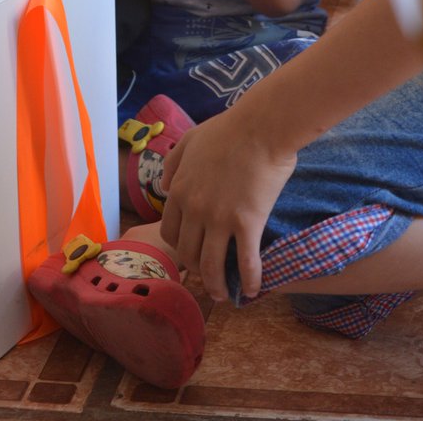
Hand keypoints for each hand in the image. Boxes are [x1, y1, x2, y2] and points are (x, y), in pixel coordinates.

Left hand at [159, 100, 296, 300]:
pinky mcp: (247, 224)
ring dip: (217, 286)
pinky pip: (245, 263)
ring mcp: (220, 219)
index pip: (169, 232)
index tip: (190, 254)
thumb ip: (173, 163)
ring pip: (211, 266)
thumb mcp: (190, 140)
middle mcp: (194, 209)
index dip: (179, 248)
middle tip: (208, 278)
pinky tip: (253, 290)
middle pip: (188, 254)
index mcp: (179, 190)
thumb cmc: (228, 129)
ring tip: (225, 295)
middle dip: (196, 271)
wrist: (260, 127)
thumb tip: (162, 185)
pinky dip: (248, 282)